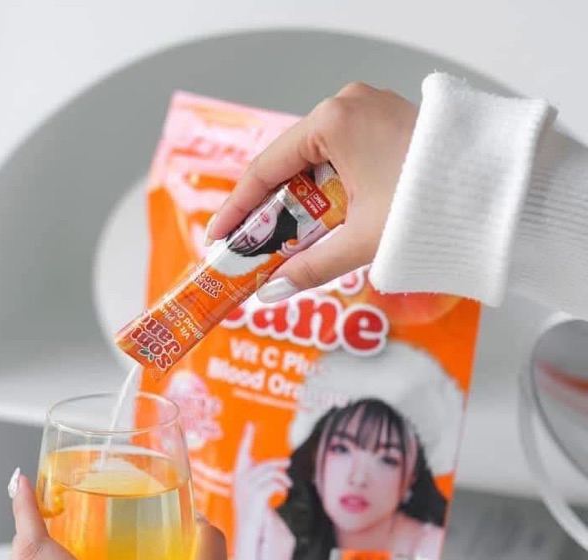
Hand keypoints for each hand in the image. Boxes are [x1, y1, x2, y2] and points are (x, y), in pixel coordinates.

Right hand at [207, 82, 417, 296]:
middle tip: (249, 249)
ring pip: (314, 165)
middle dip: (268, 211)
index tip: (219, 237)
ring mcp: (370, 113)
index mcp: (332, 119)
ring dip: (298, 206)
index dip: (237, 209)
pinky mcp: (388, 127)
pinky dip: (326, 194)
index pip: (265, 168)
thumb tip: (272, 292)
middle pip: (288, 165)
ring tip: (284, 244)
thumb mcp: (361, 240)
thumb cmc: (432, 205)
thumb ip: (310, 266)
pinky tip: (321, 224)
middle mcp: (348, 106)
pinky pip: (341, 161)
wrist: (501, 194)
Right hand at [232, 422, 290, 559]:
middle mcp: (239, 484)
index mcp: (238, 481)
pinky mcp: (256, 497)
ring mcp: (246, 490)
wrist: (250, 540)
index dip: (245, 439)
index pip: (241, 455)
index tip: (249, 424)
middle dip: (275, 462)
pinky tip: (283, 493)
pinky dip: (280, 486)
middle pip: (260, 464)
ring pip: (269, 473)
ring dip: (282, 478)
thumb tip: (278, 474)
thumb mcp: (257, 500)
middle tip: (288, 463)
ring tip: (288, 485)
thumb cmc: (255, 522)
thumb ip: (263, 486)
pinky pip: (272, 484)